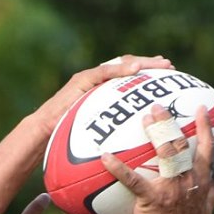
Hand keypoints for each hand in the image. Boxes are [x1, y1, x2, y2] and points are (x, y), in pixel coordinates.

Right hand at [37, 54, 174, 129]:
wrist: (43, 133)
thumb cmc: (66, 141)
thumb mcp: (95, 138)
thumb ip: (112, 134)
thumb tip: (133, 150)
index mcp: (103, 93)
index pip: (128, 78)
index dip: (148, 76)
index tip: (167, 77)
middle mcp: (98, 82)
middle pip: (128, 67)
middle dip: (150, 65)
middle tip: (169, 67)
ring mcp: (90, 78)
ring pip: (120, 64)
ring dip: (142, 63)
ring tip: (160, 64)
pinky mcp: (82, 80)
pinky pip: (104, 72)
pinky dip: (121, 69)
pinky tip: (136, 69)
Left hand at [99, 105, 213, 213]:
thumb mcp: (206, 210)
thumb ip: (213, 193)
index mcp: (201, 180)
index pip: (207, 148)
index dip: (205, 126)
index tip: (200, 107)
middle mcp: (189, 180)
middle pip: (182, 144)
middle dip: (171, 123)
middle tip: (158, 106)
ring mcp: (171, 188)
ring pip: (166, 154)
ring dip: (156, 133)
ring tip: (144, 118)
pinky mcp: (152, 199)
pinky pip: (133, 180)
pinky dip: (118, 168)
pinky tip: (105, 156)